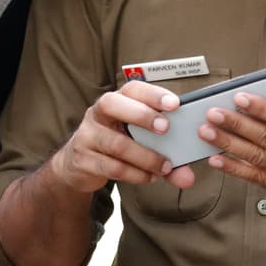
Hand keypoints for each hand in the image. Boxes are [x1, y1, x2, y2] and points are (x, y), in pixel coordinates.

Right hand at [51, 80, 195, 192]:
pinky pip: (112, 167)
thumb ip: (165, 154)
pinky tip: (149, 177)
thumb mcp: (138, 142)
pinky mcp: (83, 160)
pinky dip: (135, 174)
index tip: (175, 104)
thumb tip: (188, 177)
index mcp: (115, 102)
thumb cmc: (115, 145)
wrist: (77, 165)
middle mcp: (98, 114)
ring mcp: (87, 136)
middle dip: (142, 115)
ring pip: (116, 143)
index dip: (152, 94)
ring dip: (145, 156)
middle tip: (166, 129)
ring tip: (165, 167)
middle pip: (113, 104)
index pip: (131, 89)